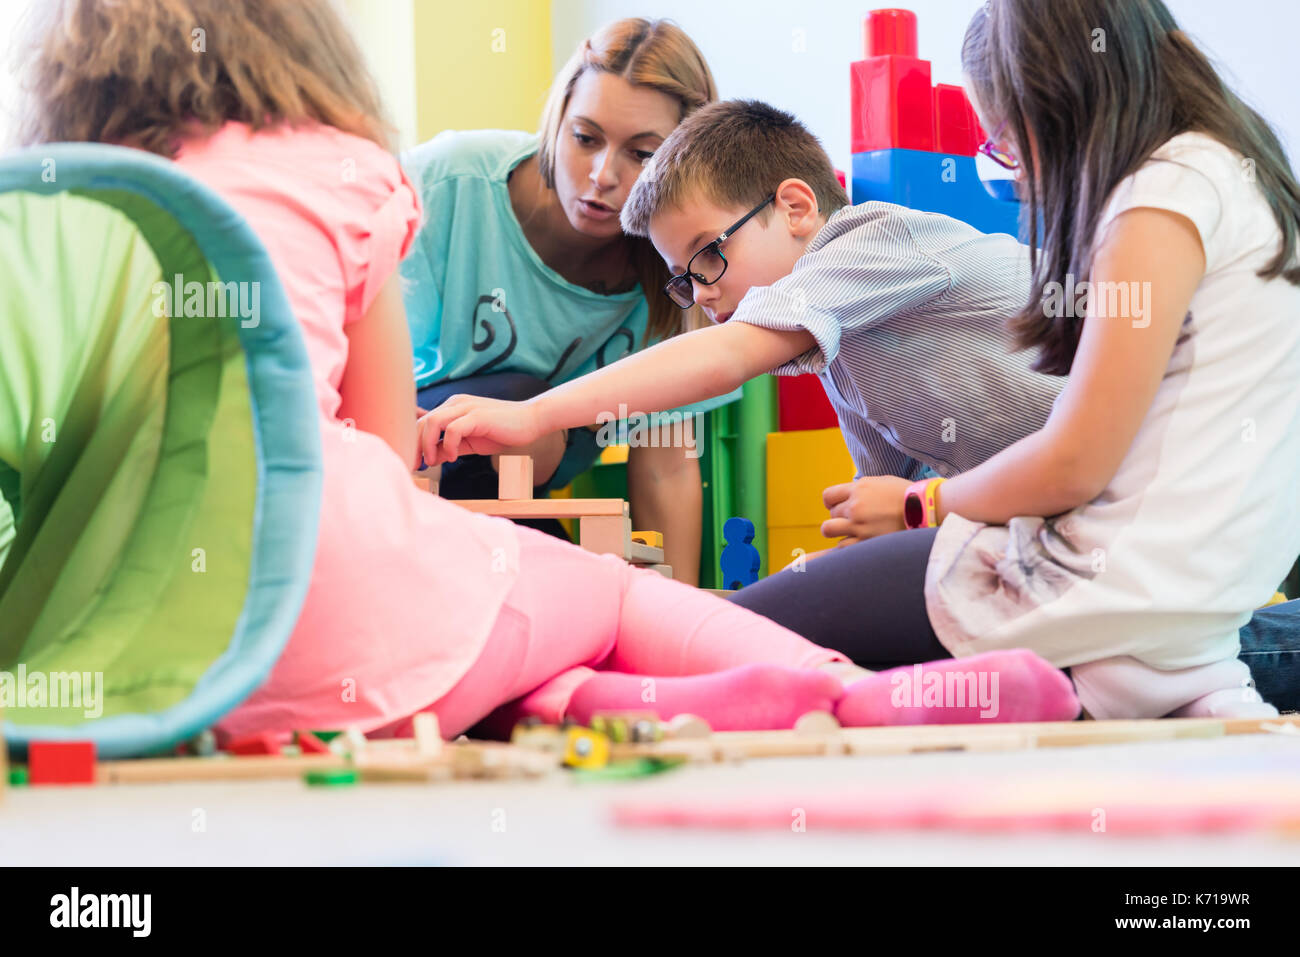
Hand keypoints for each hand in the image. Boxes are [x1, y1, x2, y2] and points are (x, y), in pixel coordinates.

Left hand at [417, 394, 544, 466]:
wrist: (531, 421)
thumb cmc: (503, 431)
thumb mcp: (471, 442)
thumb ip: (452, 446)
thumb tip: (432, 457)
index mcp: (453, 407)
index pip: (423, 422)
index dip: (414, 443)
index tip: (414, 463)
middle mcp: (456, 403)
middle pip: (422, 422)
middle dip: (415, 446)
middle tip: (417, 466)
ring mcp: (466, 407)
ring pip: (433, 422)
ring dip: (428, 445)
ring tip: (434, 462)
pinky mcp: (477, 415)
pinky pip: (453, 429)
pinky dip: (449, 445)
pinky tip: (455, 458)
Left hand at [820, 475, 910, 541]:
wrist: (926, 509)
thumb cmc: (907, 495)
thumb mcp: (881, 483)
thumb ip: (862, 489)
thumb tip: (848, 496)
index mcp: (859, 488)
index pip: (828, 496)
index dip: (831, 503)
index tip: (837, 507)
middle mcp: (855, 506)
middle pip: (831, 514)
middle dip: (840, 518)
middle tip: (854, 522)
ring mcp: (859, 525)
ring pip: (829, 530)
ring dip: (837, 532)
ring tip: (851, 533)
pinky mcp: (865, 542)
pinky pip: (842, 546)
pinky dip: (847, 546)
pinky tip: (856, 544)